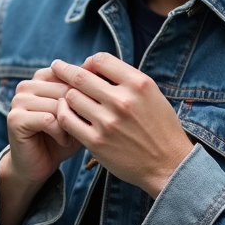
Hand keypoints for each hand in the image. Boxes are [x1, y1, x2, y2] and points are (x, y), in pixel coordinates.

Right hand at [0, 66, 81, 224]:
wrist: (39, 166)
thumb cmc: (62, 138)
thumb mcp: (78, 113)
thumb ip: (88, 96)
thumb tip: (107, 81)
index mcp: (40, 78)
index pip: (70, 75)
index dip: (87, 93)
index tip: (95, 110)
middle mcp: (26, 86)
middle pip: (65, 89)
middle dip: (79, 110)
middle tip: (84, 127)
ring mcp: (18, 101)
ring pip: (57, 104)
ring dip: (71, 123)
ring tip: (73, 135)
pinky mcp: (15, 119)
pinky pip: (48, 119)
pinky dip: (61, 133)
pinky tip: (63, 141)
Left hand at [51, 54, 193, 197]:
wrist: (168, 165)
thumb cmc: (160, 127)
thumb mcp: (152, 95)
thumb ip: (126, 80)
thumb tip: (95, 66)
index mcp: (138, 84)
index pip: (100, 59)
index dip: (88, 61)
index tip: (84, 66)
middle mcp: (122, 100)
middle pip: (80, 76)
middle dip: (64, 70)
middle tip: (56, 66)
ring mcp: (107, 122)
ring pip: (71, 97)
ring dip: (66, 94)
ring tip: (65, 96)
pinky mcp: (96, 141)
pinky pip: (67, 120)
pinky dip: (62, 112)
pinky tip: (64, 111)